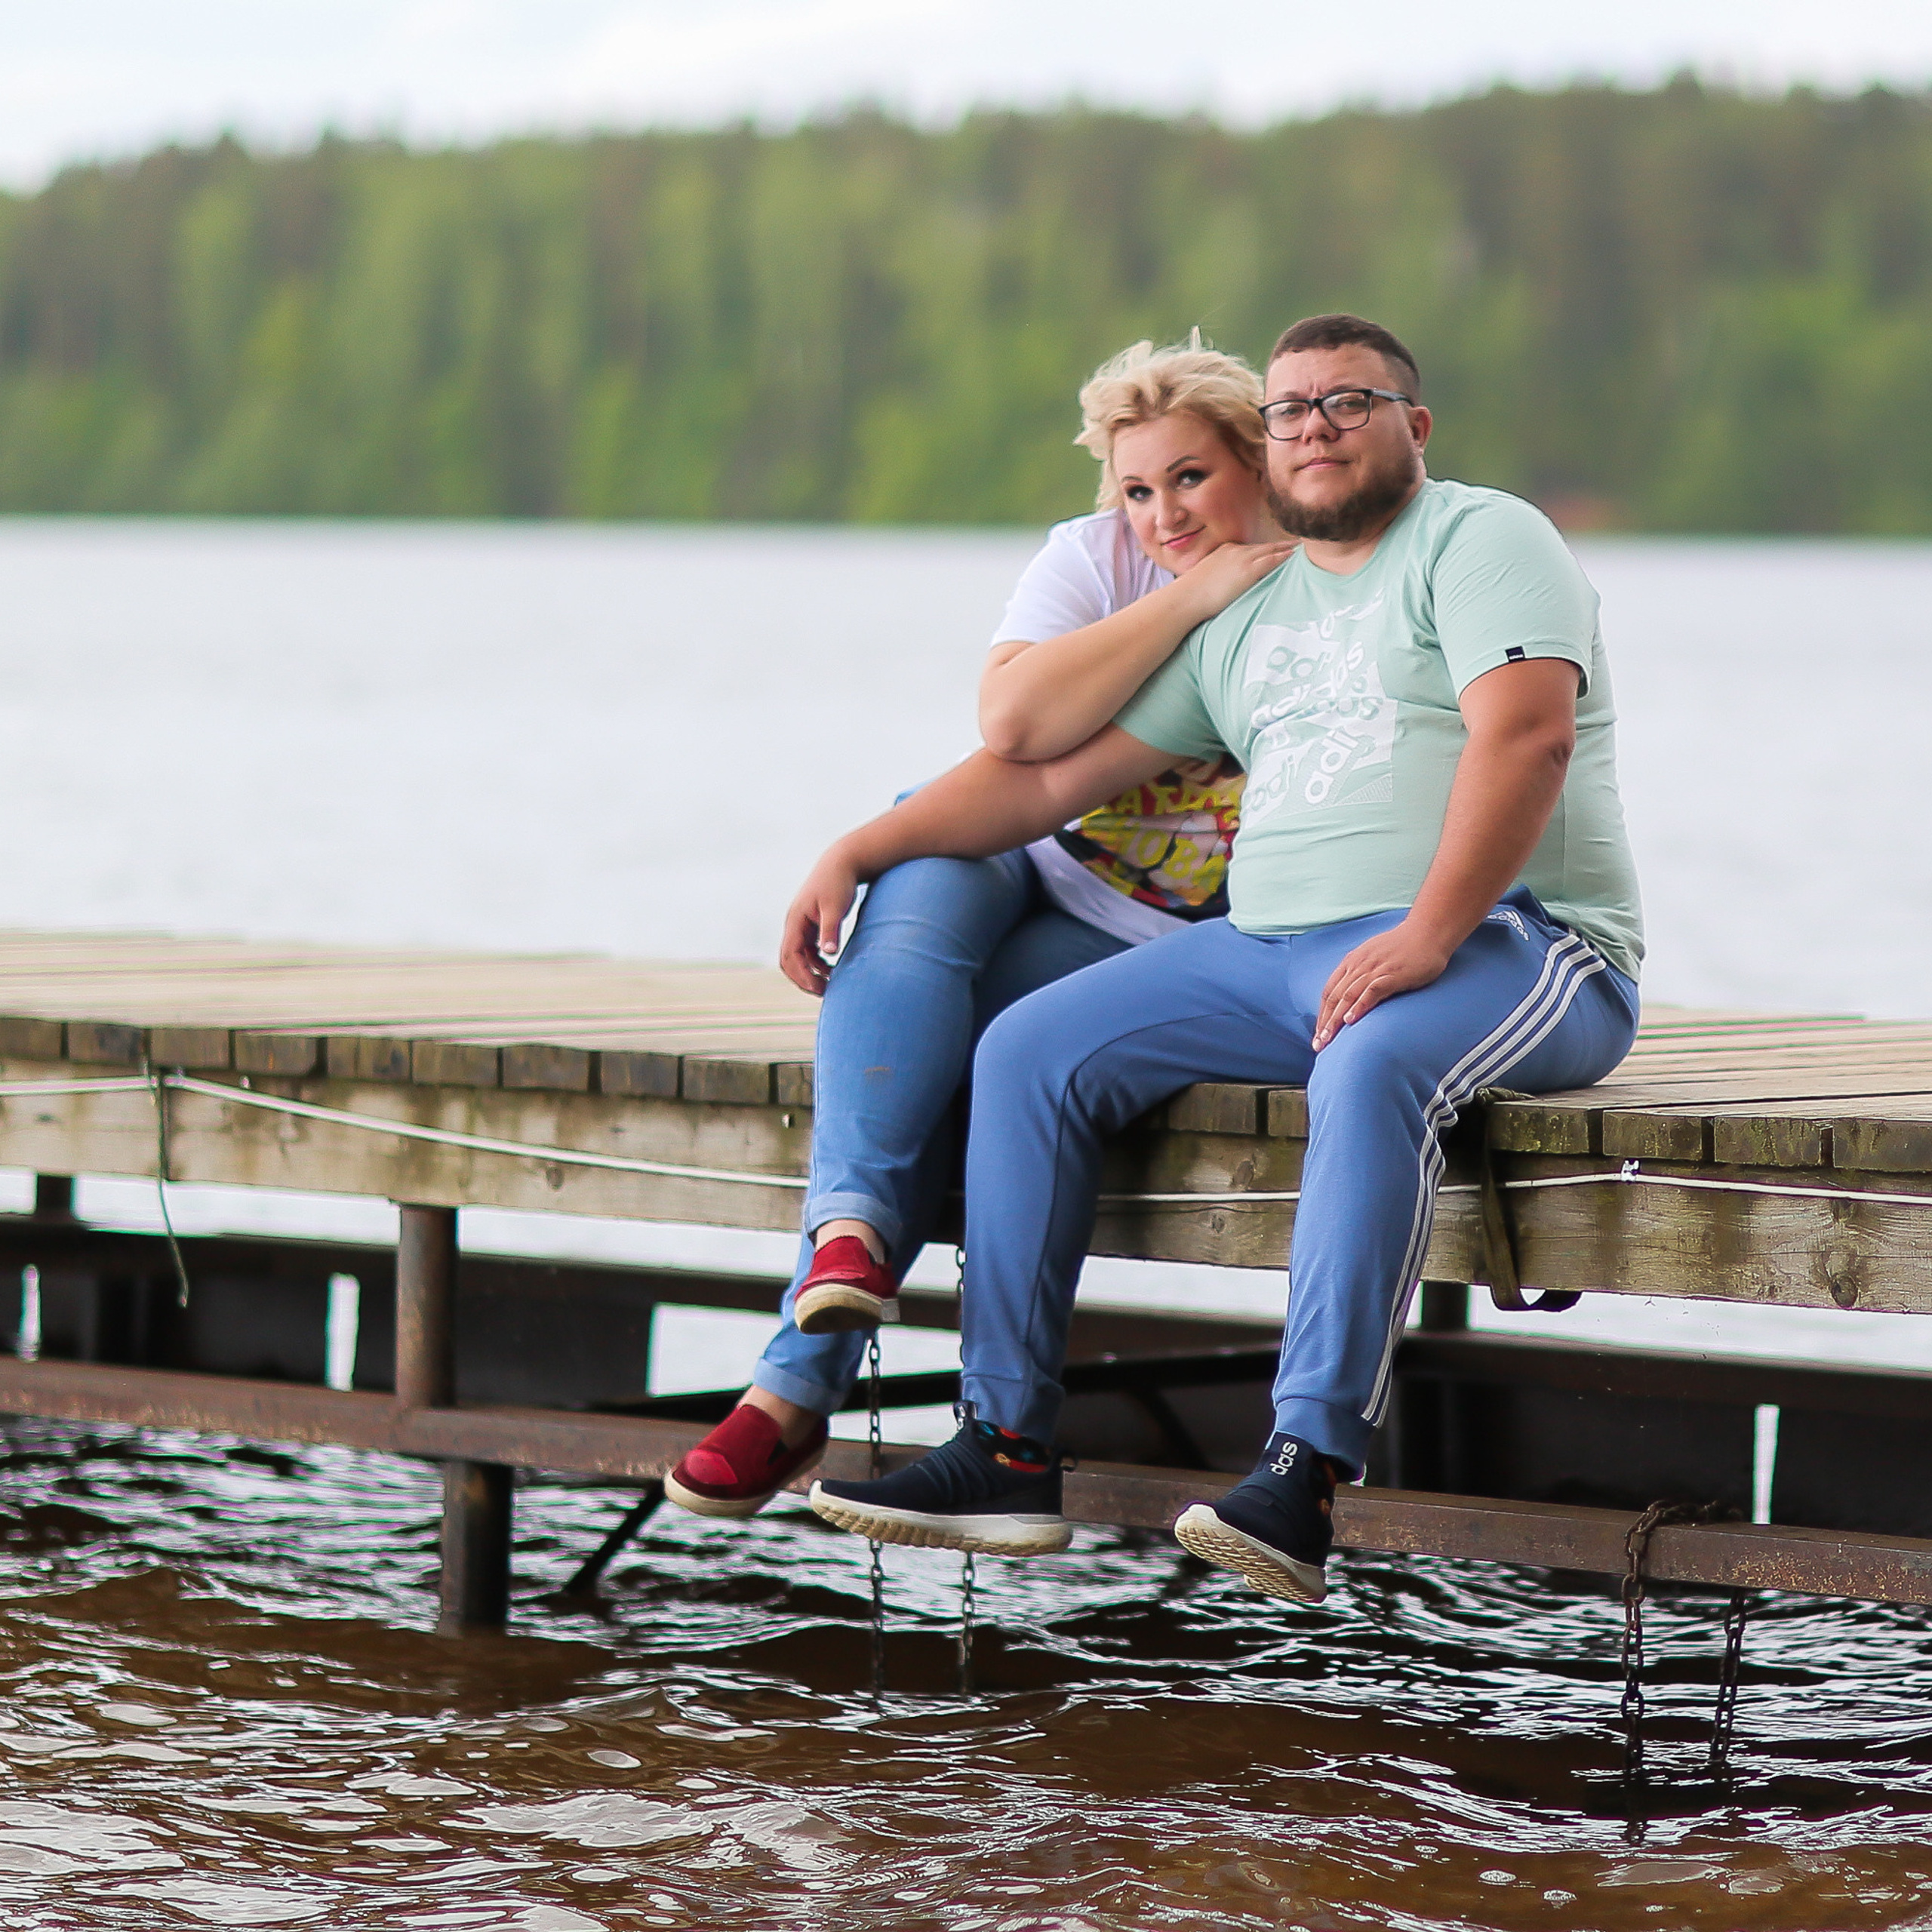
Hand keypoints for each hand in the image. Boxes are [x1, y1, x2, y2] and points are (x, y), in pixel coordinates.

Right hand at [779, 847, 860, 994]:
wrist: (842, 862)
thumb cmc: (838, 882)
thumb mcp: (835, 907)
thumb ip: (830, 930)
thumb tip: (828, 953)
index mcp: (795, 921)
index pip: (790, 956)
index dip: (802, 975)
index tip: (819, 988)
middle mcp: (794, 925)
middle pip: (788, 960)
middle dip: (803, 978)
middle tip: (823, 992)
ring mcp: (801, 925)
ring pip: (797, 957)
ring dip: (809, 972)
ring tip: (829, 985)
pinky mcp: (811, 925)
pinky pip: (807, 950)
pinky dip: (816, 962)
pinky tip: (831, 969)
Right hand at [1179, 538, 1299, 619]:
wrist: (1186, 598)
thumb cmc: (1191, 595)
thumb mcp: (1206, 579)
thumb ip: (1218, 578)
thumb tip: (1221, 586)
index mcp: (1225, 551)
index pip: (1251, 548)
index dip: (1265, 549)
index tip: (1275, 549)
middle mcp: (1235, 550)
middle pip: (1264, 546)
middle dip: (1280, 544)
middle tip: (1297, 543)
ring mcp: (1242, 559)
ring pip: (1271, 550)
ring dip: (1286, 548)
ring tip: (1302, 548)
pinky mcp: (1248, 570)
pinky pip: (1271, 560)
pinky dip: (1284, 556)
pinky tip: (1294, 555)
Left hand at [1313, 919, 1453, 1048]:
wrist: (1428, 932)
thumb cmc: (1403, 948)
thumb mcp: (1374, 958)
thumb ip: (1361, 975)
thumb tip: (1351, 997)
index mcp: (1352, 962)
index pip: (1329, 992)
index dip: (1321, 1014)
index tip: (1318, 1034)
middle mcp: (1358, 965)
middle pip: (1335, 997)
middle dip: (1324, 1023)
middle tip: (1318, 1044)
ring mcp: (1375, 970)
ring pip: (1348, 997)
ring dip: (1335, 1019)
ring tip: (1328, 1039)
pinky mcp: (1392, 975)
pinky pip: (1371, 992)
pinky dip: (1359, 1006)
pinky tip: (1351, 1021)